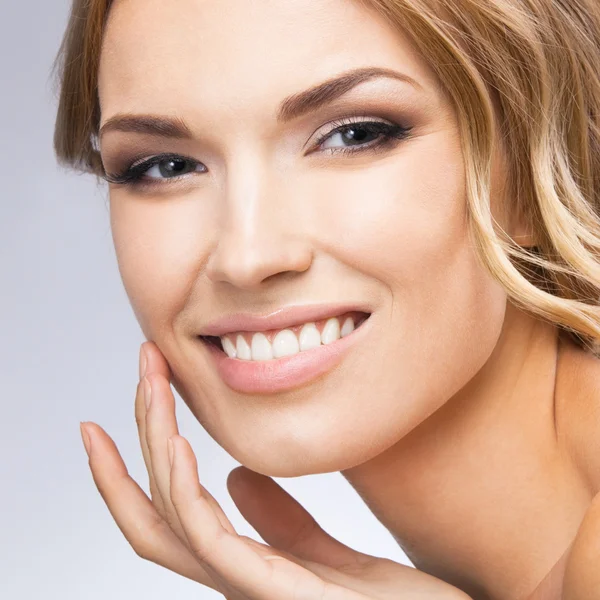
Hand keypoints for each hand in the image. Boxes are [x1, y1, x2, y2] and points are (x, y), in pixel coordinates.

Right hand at [79, 341, 472, 599]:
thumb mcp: (322, 550)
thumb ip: (279, 519)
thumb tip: (236, 476)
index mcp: (239, 564)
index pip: (167, 510)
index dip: (136, 459)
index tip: (140, 394)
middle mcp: (231, 577)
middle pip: (158, 505)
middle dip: (143, 430)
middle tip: (145, 363)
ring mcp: (247, 587)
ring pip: (173, 516)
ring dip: (156, 442)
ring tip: (153, 384)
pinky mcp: (274, 593)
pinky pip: (213, 541)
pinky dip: (184, 490)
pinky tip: (179, 443)